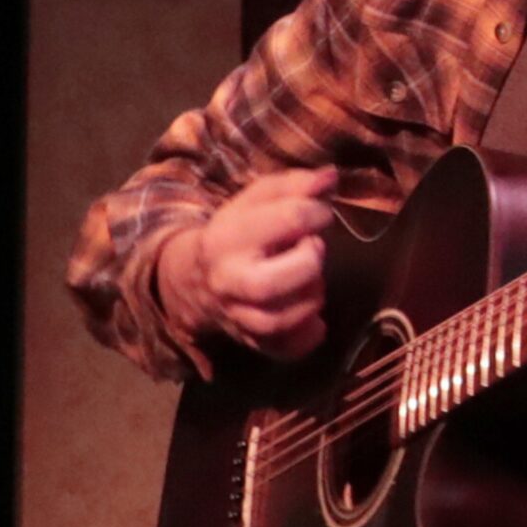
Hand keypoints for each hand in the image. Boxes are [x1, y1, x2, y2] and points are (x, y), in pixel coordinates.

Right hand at [157, 167, 336, 362]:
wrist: (195, 281)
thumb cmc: (237, 233)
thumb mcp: (255, 201)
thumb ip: (294, 186)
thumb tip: (331, 177)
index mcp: (227, 238)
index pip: (287, 220)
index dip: (317, 213)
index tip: (321, 214)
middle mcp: (229, 282)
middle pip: (271, 283)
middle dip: (308, 262)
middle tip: (314, 249)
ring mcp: (239, 317)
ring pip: (280, 320)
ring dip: (311, 296)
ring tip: (310, 279)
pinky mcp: (255, 343)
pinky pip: (287, 349)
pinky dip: (309, 334)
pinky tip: (312, 315)